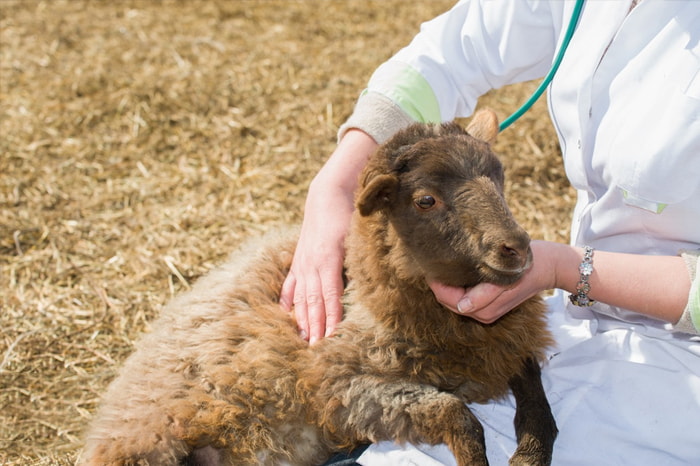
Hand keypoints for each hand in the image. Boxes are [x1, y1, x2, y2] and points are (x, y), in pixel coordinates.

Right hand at [280, 130, 377, 342]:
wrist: (327, 194)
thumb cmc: (348, 215)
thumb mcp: (358, 237)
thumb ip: (361, 261)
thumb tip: (374, 285)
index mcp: (328, 258)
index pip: (330, 295)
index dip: (331, 317)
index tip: (332, 337)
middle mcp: (311, 263)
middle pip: (313, 302)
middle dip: (315, 326)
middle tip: (316, 350)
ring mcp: (302, 263)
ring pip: (301, 297)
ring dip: (303, 320)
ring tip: (304, 340)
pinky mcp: (298, 260)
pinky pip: (290, 285)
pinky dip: (288, 301)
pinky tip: (286, 315)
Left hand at [429, 241, 557, 322]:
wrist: (549, 266)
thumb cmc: (525, 268)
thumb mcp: (504, 279)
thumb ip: (483, 295)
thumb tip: (462, 306)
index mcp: (482, 310)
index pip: (446, 298)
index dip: (435, 282)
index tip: (429, 263)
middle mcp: (481, 314)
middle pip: (447, 300)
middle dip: (438, 283)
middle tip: (431, 260)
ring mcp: (485, 310)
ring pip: (454, 298)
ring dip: (447, 284)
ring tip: (442, 263)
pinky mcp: (489, 303)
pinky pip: (464, 295)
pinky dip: (457, 284)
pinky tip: (456, 269)